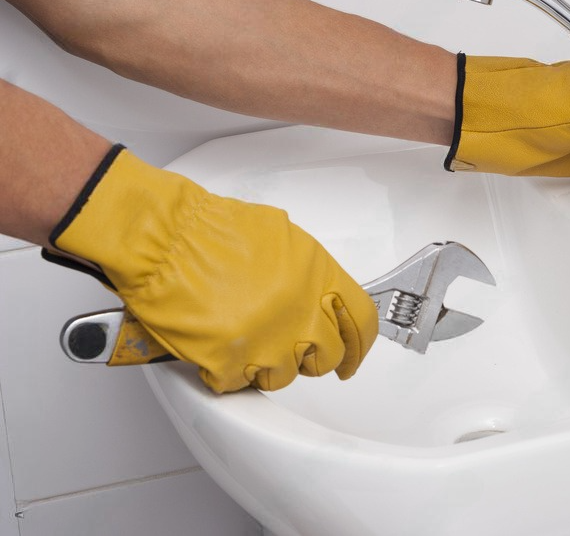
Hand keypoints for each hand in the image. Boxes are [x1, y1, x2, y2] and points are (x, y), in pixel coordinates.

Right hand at [43, 145, 377, 392]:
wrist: (162, 237)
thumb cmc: (211, 229)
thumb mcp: (283, 237)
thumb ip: (310, 272)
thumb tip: (319, 294)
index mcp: (318, 277)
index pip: (362, 322)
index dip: (359, 345)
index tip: (352, 357)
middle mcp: (300, 312)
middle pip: (326, 355)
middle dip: (309, 355)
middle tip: (289, 345)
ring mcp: (267, 342)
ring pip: (284, 375)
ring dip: (265, 364)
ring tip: (243, 338)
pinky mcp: (229, 364)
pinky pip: (239, 384)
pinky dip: (226, 371)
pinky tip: (215, 347)